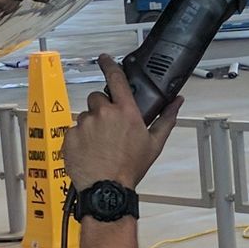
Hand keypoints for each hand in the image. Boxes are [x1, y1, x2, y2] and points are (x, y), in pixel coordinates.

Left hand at [61, 56, 179, 194]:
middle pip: (97, 99)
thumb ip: (166, 118)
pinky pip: (74, 131)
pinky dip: (79, 139)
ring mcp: (84, 124)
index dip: (109, 65)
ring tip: (99, 146)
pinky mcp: (70, 136)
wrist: (107, 189)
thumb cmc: (131, 167)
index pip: (116, 79)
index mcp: (125, 112)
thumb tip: (178, 101)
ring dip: (90, 126)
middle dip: (101, 109)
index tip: (104, 58)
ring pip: (85, 116)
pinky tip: (89, 152)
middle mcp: (103, 113)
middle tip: (108, 129)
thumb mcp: (154, 144)